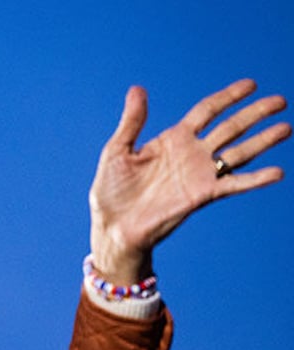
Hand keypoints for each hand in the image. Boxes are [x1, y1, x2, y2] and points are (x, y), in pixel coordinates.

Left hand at [89, 79, 289, 283]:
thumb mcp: (117, 151)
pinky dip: (255, 179)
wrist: (112, 227)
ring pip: (238, 152)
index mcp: (172, 140)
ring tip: (286, 127)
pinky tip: (277, 172)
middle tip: (280, 100)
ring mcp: (199, 175)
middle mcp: (191, 155)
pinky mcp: (201, 196)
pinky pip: (233, 185)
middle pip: (230, 128)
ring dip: (262, 140)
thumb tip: (137, 89)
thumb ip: (132, 121)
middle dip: (254, 114)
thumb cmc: (111, 193)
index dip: (227, 98)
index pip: (207, 112)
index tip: (250, 85)